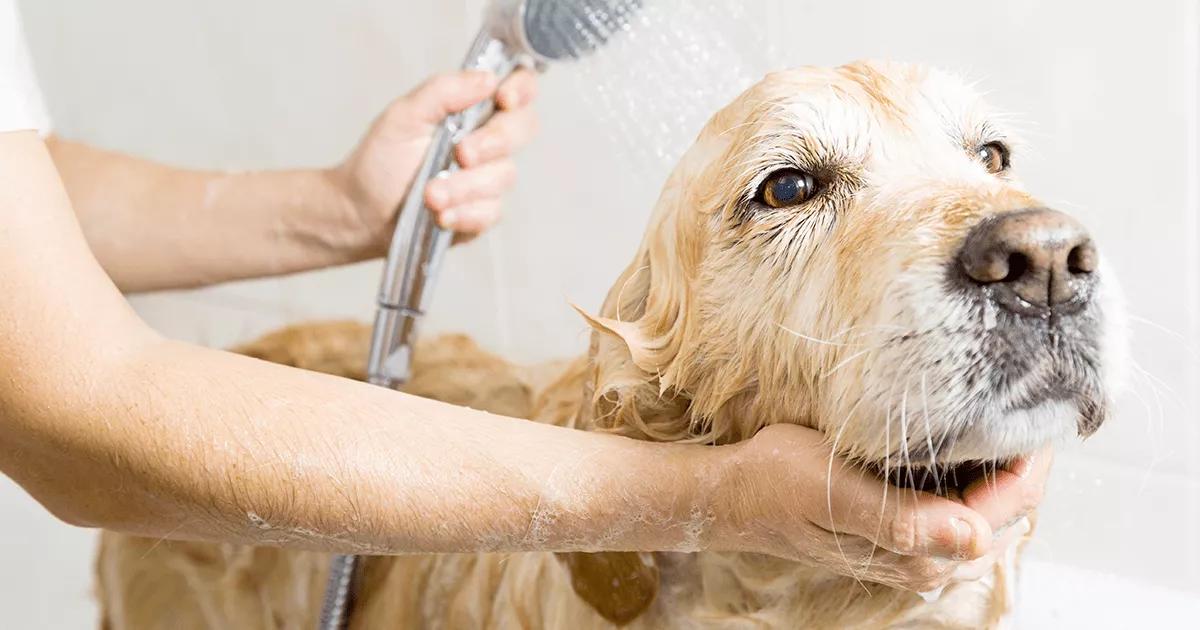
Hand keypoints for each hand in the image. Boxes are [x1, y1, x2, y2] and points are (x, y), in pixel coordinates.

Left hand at [333, 69, 538, 252]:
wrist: (363, 210)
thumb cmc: (382, 159)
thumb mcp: (404, 115)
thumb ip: (444, 91)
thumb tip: (488, 79)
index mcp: (474, 108)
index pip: (518, 88)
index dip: (522, 89)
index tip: (503, 99)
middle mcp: (489, 140)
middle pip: (523, 128)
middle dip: (494, 142)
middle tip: (461, 153)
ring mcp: (489, 178)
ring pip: (504, 175)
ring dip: (465, 186)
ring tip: (429, 195)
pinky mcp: (483, 213)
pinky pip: (491, 212)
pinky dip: (464, 213)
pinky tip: (441, 215)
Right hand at [708, 424, 1050, 592]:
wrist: (735, 494)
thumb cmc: (778, 483)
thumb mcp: (835, 490)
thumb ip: (905, 519)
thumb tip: (975, 537)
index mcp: (917, 551)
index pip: (1007, 506)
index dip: (1031, 459)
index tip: (1042, 408)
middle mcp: (925, 560)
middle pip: (1007, 512)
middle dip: (1025, 463)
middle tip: (1033, 404)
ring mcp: (915, 550)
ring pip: (989, 511)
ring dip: (1003, 471)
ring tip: (1008, 419)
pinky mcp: (902, 534)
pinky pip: (961, 508)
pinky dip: (977, 478)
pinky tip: (969, 445)